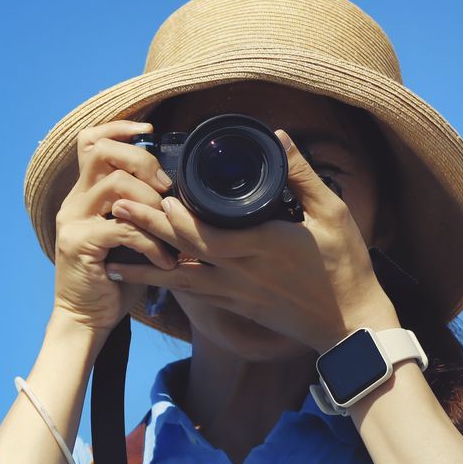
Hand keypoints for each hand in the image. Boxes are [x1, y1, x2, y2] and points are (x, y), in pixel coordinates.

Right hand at [50, 119, 183, 337]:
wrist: (86, 319)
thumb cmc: (114, 280)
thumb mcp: (129, 236)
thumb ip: (141, 209)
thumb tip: (178, 189)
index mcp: (84, 195)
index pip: (91, 141)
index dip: (119, 128)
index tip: (149, 130)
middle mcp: (74, 202)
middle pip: (104, 153)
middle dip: (142, 162)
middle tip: (166, 189)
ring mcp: (73, 222)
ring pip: (115, 185)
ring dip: (151, 203)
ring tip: (168, 229)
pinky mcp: (79, 244)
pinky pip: (123, 228)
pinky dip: (150, 242)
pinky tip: (164, 260)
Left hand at [100, 128, 399, 351]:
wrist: (349, 325)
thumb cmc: (344, 267)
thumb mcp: (333, 214)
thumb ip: (302, 175)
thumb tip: (278, 137)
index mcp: (259, 246)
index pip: (203, 233)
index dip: (174, 216)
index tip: (155, 194)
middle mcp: (239, 274)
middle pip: (180, 252)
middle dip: (146, 229)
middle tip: (116, 209)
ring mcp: (234, 295)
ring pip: (179, 280)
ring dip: (145, 265)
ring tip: (113, 254)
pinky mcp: (235, 308)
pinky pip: (193, 294)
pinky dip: (169, 283)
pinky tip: (150, 275)